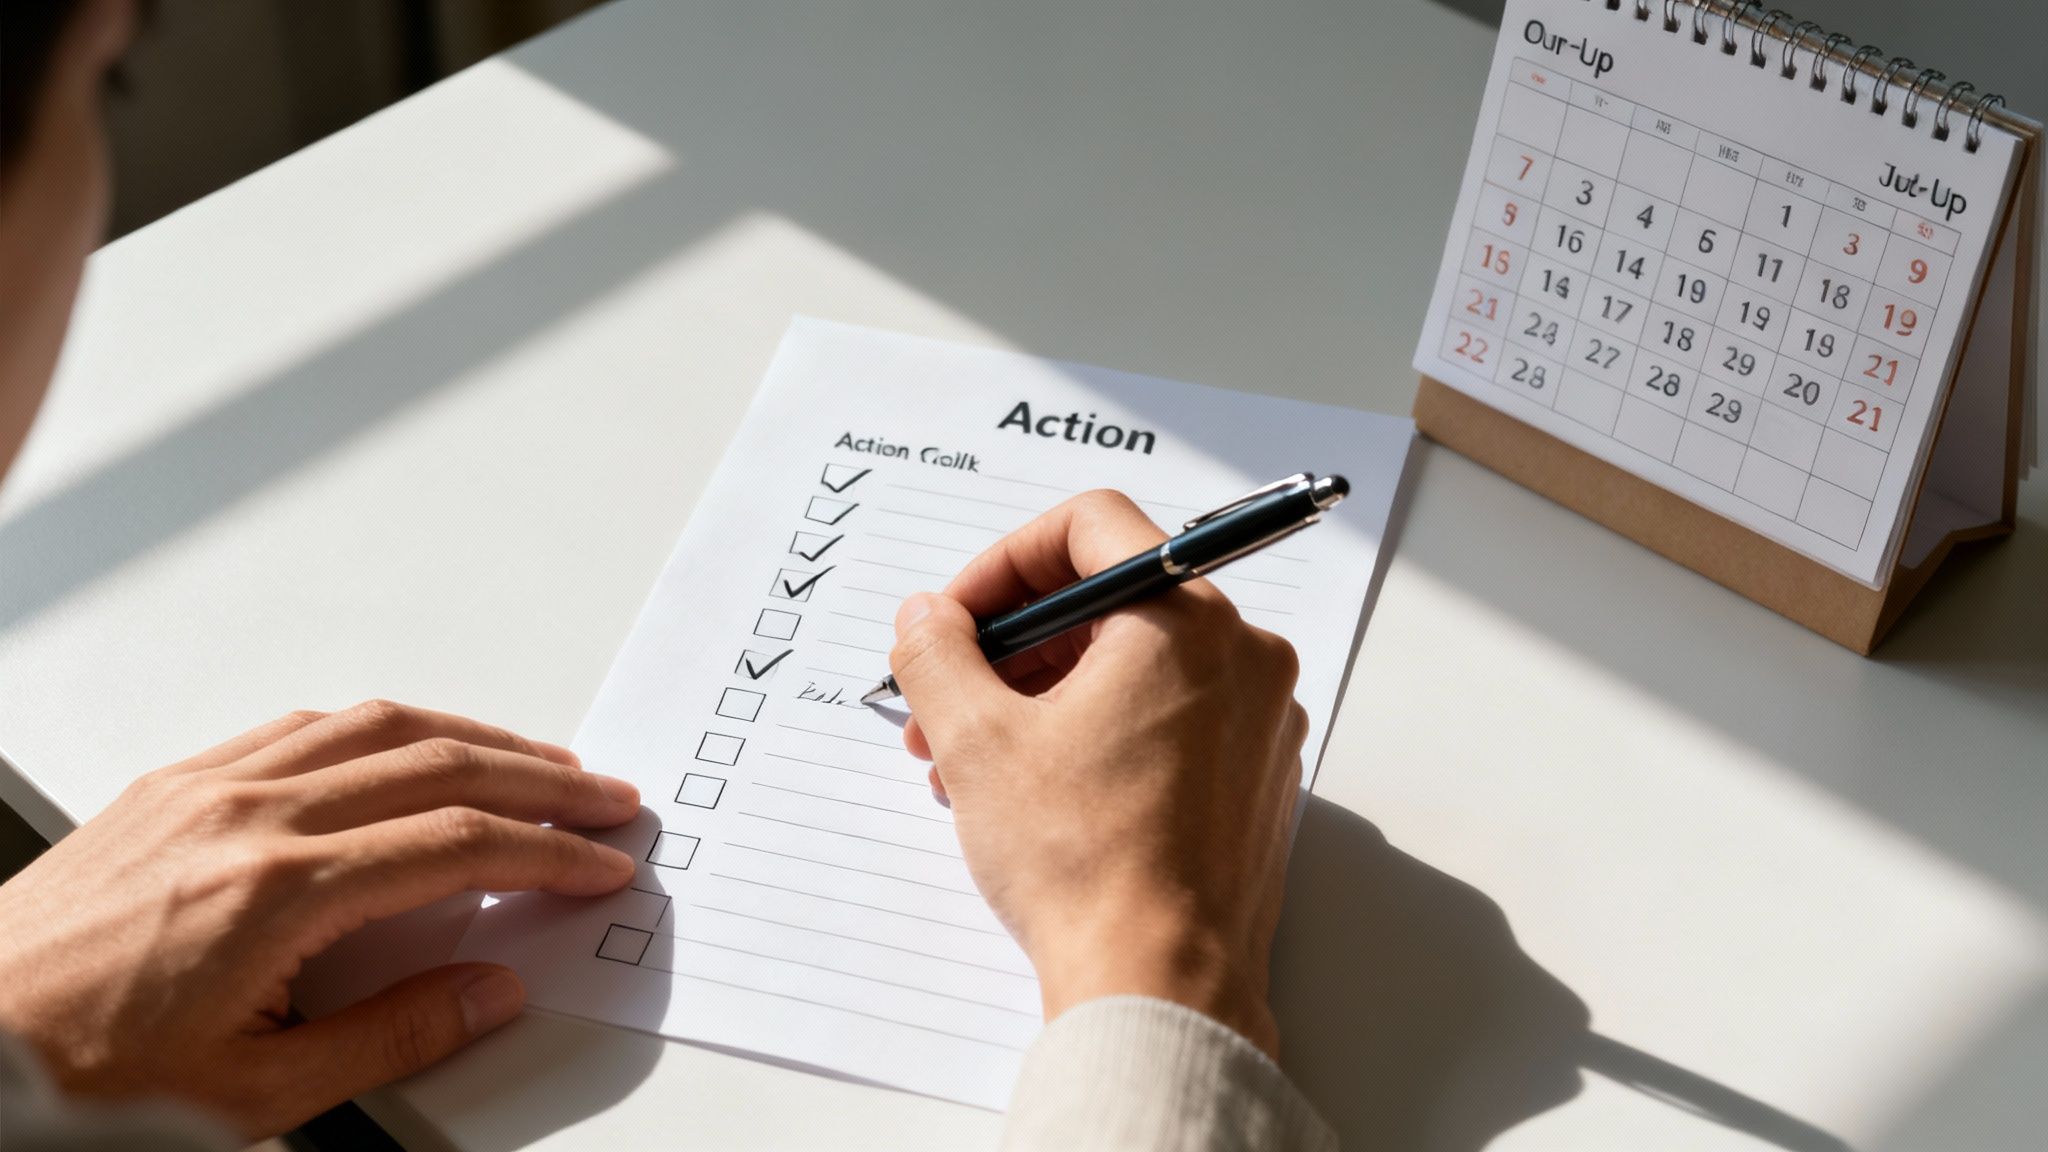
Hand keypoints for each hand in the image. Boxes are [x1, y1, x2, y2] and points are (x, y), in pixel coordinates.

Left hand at [0, 700, 639, 1137]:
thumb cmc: (83, 1079)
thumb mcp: (255, 1095)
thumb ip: (392, 1036)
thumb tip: (488, 989)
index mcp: (274, 893)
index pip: (456, 843)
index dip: (547, 852)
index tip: (600, 862)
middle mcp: (244, 818)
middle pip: (433, 763)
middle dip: (538, 778)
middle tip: (603, 797)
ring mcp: (202, 791)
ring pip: (371, 725)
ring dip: (470, 736)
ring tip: (534, 762)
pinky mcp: (168, 788)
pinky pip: (298, 729)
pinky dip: (379, 729)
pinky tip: (407, 746)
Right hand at [889, 491, 1306, 1056]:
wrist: (1161, 986)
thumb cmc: (1086, 864)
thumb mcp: (977, 742)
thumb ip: (939, 655)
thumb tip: (927, 619)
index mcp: (1188, 622)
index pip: (1091, 527)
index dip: (1003, 563)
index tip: (957, 620)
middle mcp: (1242, 659)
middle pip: (1109, 604)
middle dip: (1009, 650)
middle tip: (941, 702)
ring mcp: (1258, 723)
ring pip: (1132, 670)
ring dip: (1039, 700)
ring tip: (964, 766)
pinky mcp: (1255, 781)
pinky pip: (1165, 723)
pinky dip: (1094, 737)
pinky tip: (1029, 795)